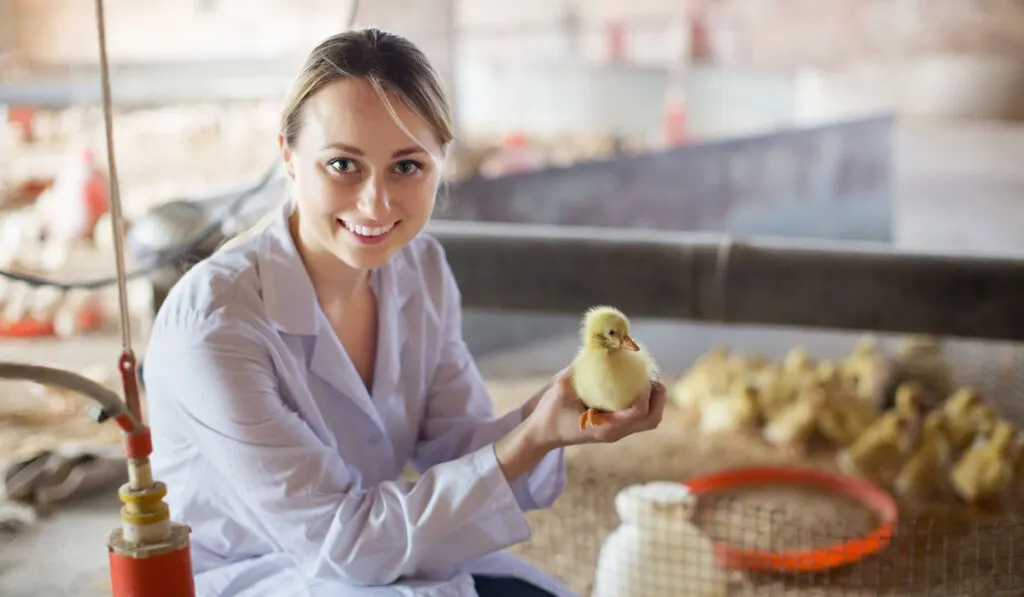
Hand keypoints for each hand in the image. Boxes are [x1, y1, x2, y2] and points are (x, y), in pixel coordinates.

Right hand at [523, 367, 666, 449]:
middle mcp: (615, 433)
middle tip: (652, 376)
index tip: (641, 372)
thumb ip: (581, 367)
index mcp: (605, 427)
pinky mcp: (614, 429)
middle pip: (652, 419)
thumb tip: (600, 344)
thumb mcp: (562, 386)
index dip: (646, 391)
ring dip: (654, 400)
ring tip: (646, 379)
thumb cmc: (550, 412)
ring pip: (648, 421)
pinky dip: (644, 402)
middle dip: (659, 397)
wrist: (541, 434)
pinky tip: (634, 385)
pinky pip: (638, 418)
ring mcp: (616, 433)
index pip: (638, 412)